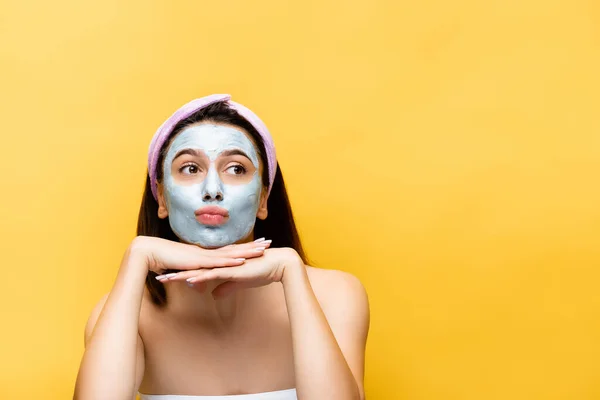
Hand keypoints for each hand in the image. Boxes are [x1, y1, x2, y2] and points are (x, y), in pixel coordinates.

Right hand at [129, 235, 271, 275]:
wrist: (148, 252)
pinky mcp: (198, 261)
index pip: (229, 250)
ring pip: (230, 253)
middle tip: (269, 243)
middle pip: (234, 249)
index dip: (243, 248)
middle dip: (252, 246)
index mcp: (205, 254)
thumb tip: (198, 284)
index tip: (257, 246)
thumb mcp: (182, 272)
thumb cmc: (162, 260)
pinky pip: (217, 261)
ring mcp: (203, 255)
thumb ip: (192, 277)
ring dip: (247, 251)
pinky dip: (231, 260)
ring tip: (263, 250)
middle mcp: (207, 252)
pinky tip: (242, 260)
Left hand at [159, 247, 302, 297]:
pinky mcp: (231, 270)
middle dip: (174, 273)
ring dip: (181, 275)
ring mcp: (224, 266)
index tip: (165, 276)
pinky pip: (212, 275)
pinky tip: (188, 281)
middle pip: (192, 269)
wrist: (277, 265)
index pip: (196, 270)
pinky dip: (199, 278)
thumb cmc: (260, 272)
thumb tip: (213, 295)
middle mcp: (219, 264)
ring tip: (165, 279)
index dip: (181, 273)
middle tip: (157, 276)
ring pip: (198, 271)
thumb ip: (225, 287)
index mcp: (220, 266)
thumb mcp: (238, 283)